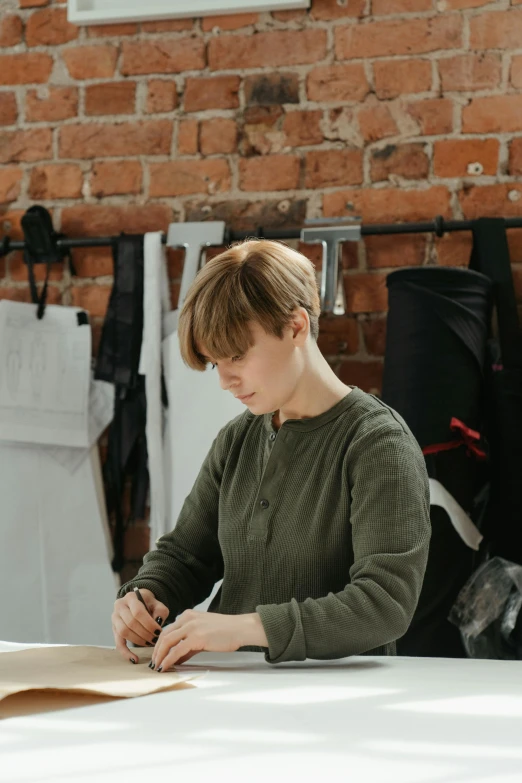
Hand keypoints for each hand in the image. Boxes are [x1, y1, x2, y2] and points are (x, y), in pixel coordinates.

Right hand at [112, 588, 168, 663]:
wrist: (139, 601)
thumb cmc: (149, 604)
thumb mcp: (157, 604)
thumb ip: (160, 612)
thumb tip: (158, 623)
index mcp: (131, 597)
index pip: (138, 612)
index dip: (149, 624)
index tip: (159, 632)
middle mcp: (119, 606)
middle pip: (130, 623)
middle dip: (145, 634)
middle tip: (155, 639)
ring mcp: (114, 618)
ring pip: (124, 632)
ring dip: (138, 641)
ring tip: (150, 643)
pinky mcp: (114, 629)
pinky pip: (118, 643)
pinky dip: (125, 653)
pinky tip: (134, 659)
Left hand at [151, 610, 266, 671]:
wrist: (240, 628)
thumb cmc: (226, 631)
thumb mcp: (203, 634)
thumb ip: (189, 644)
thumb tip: (178, 657)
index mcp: (188, 616)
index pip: (168, 630)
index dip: (160, 644)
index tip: (157, 655)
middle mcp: (187, 619)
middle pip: (164, 635)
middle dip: (156, 650)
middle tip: (153, 663)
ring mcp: (191, 627)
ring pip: (167, 641)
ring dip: (160, 656)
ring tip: (157, 667)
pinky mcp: (196, 637)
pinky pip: (177, 650)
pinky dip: (168, 659)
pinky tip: (165, 666)